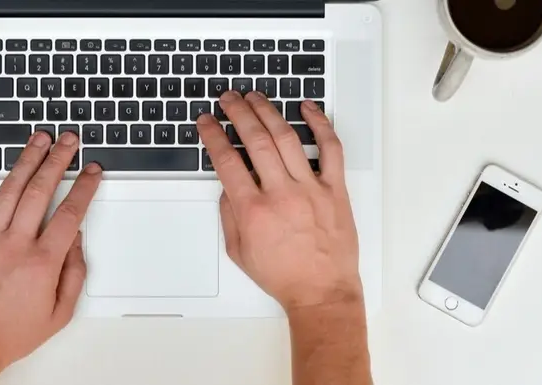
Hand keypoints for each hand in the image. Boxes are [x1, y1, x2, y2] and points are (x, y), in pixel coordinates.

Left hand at [0, 132, 101, 372]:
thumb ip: (74, 273)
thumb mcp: (60, 312)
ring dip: (25, 159)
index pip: (70, 213)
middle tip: (69, 142)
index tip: (92, 172)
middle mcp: (15, 244)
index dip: (84, 188)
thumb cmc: (12, 331)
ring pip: (9, 189)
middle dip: (58, 160)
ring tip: (38, 138)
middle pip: (41, 191)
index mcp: (42, 262)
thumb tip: (75, 239)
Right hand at [197, 91, 360, 310]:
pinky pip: (331, 149)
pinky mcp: (335, 189)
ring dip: (268, 112)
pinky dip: (320, 124)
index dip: (213, 135)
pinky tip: (307, 108)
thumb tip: (227, 186)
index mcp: (253, 211)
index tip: (207, 122)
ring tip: (256, 97)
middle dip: (237, 113)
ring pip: (287, 138)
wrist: (321, 292)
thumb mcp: (239, 251)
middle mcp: (281, 194)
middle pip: (255, 140)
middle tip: (229, 99)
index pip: (227, 161)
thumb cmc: (283, 275)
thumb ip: (229, 215)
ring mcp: (310, 189)